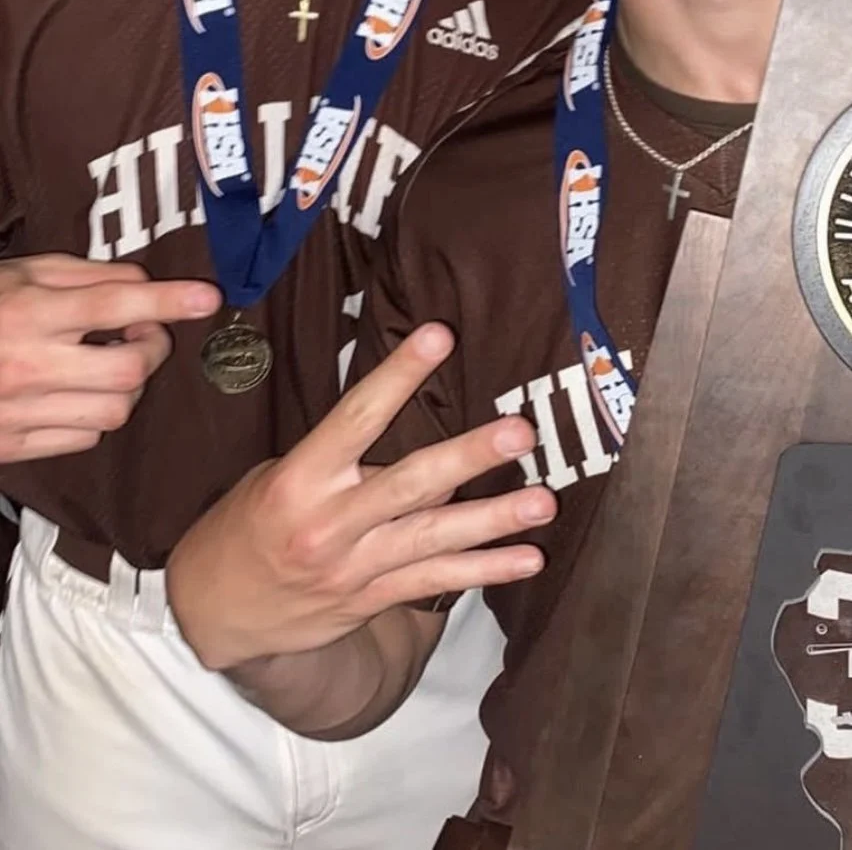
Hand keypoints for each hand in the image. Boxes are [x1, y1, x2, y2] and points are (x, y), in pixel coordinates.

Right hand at [0, 254, 220, 462]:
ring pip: (116, 410)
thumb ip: (84, 276)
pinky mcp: (13, 447)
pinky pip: (85, 439)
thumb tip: (143, 283)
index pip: (116, 304)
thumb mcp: (22, 273)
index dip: (169, 300)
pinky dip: (95, 416)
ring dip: (126, 386)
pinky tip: (76, 393)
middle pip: (130, 370)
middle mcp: (29, 365)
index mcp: (30, 313)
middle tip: (140, 335)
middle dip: (151, 351)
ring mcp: (20, 412)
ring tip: (105, 363)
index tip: (207, 298)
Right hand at [166, 322, 554, 671]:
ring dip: (494, 519)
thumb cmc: (247, 525)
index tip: (439, 335)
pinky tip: (529, 558)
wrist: (211, 613)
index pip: (357, 416)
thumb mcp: (276, 475)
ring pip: (433, 538)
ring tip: (544, 500)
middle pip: (410, 483)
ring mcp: (353, 567)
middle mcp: (329, 522)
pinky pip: (435, 583)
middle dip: (468, 455)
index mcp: (300, 477)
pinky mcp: (370, 599)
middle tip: (519, 431)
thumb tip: (405, 408)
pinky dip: (485, 570)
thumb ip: (337, 452)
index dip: (399, 375)